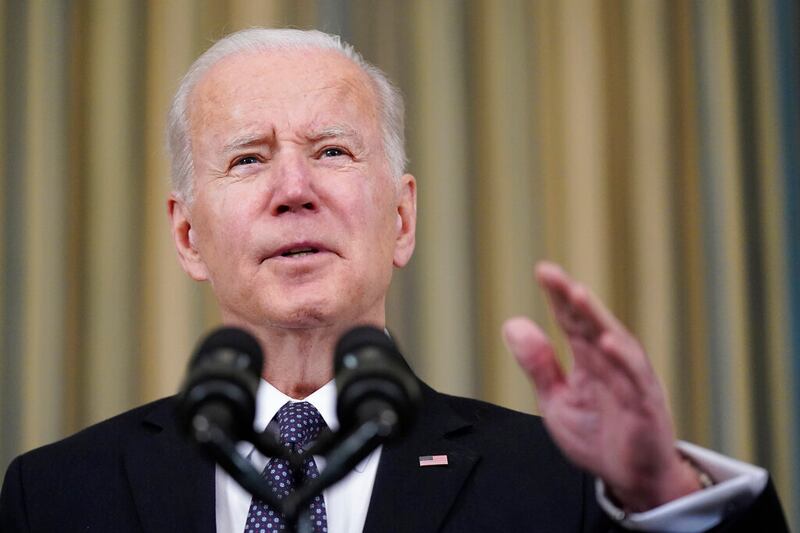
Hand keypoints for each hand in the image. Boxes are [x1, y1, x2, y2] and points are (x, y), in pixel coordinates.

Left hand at [502, 261, 700, 511]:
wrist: (633, 479)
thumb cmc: (599, 437)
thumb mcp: (556, 400)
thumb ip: (537, 365)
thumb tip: (512, 324)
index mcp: (589, 361)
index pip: (572, 322)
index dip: (558, 298)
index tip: (543, 272)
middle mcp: (611, 365)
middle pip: (591, 324)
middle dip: (573, 298)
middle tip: (554, 275)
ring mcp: (630, 383)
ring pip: (615, 343)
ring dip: (597, 318)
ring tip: (578, 296)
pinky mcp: (644, 408)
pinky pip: (635, 381)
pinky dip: (623, 361)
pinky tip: (608, 343)